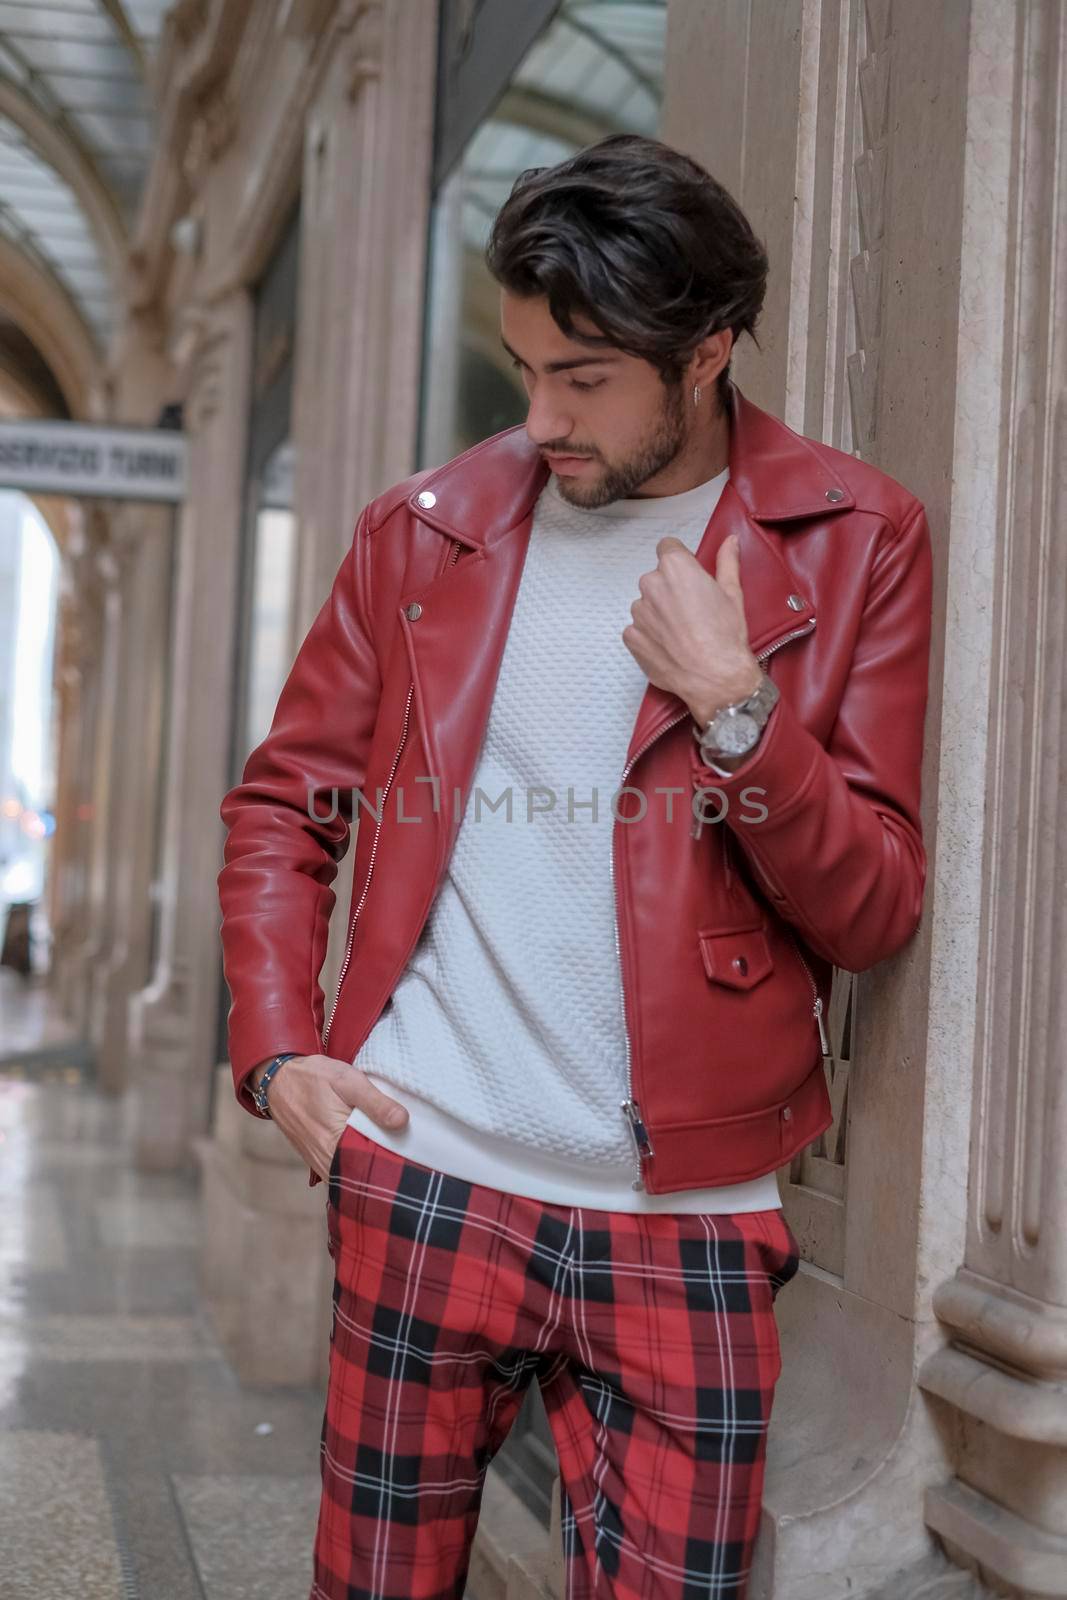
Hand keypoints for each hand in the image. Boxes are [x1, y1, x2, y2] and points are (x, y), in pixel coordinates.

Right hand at [250, 1054, 408, 1181]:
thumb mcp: (347, 1080)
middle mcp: (326, 1159)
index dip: (395, 1160)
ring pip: (352, 1175)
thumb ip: (375, 1102)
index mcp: (336, 1141)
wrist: (278, 1080)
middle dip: (385, 1166)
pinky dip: (356, 1165)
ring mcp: (320, 1163)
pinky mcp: (317, 1161)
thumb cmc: (312, 1078)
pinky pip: (341, 1171)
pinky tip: (370, 1152)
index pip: (374, 1163)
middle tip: (406, 1154)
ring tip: (392, 1153)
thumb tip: (402, 1122)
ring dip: (370, 1167)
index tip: (413, 1153)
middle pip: (364, 1174)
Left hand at [622, 532, 760, 725]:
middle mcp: (651, 585)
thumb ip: (727, 561)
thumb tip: (730, 542)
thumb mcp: (732, 593)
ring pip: (647, 605)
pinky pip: (638, 629)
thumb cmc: (725, 637)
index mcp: (676, 567)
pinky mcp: (631, 636)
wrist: (714, 677)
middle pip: (656, 578)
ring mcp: (638, 612)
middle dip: (670, 589)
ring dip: (659, 614)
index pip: (667, 547)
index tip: (688, 576)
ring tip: (682, 632)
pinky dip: (650, 636)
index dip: (679, 560)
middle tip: (692, 610)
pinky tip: (671, 646)